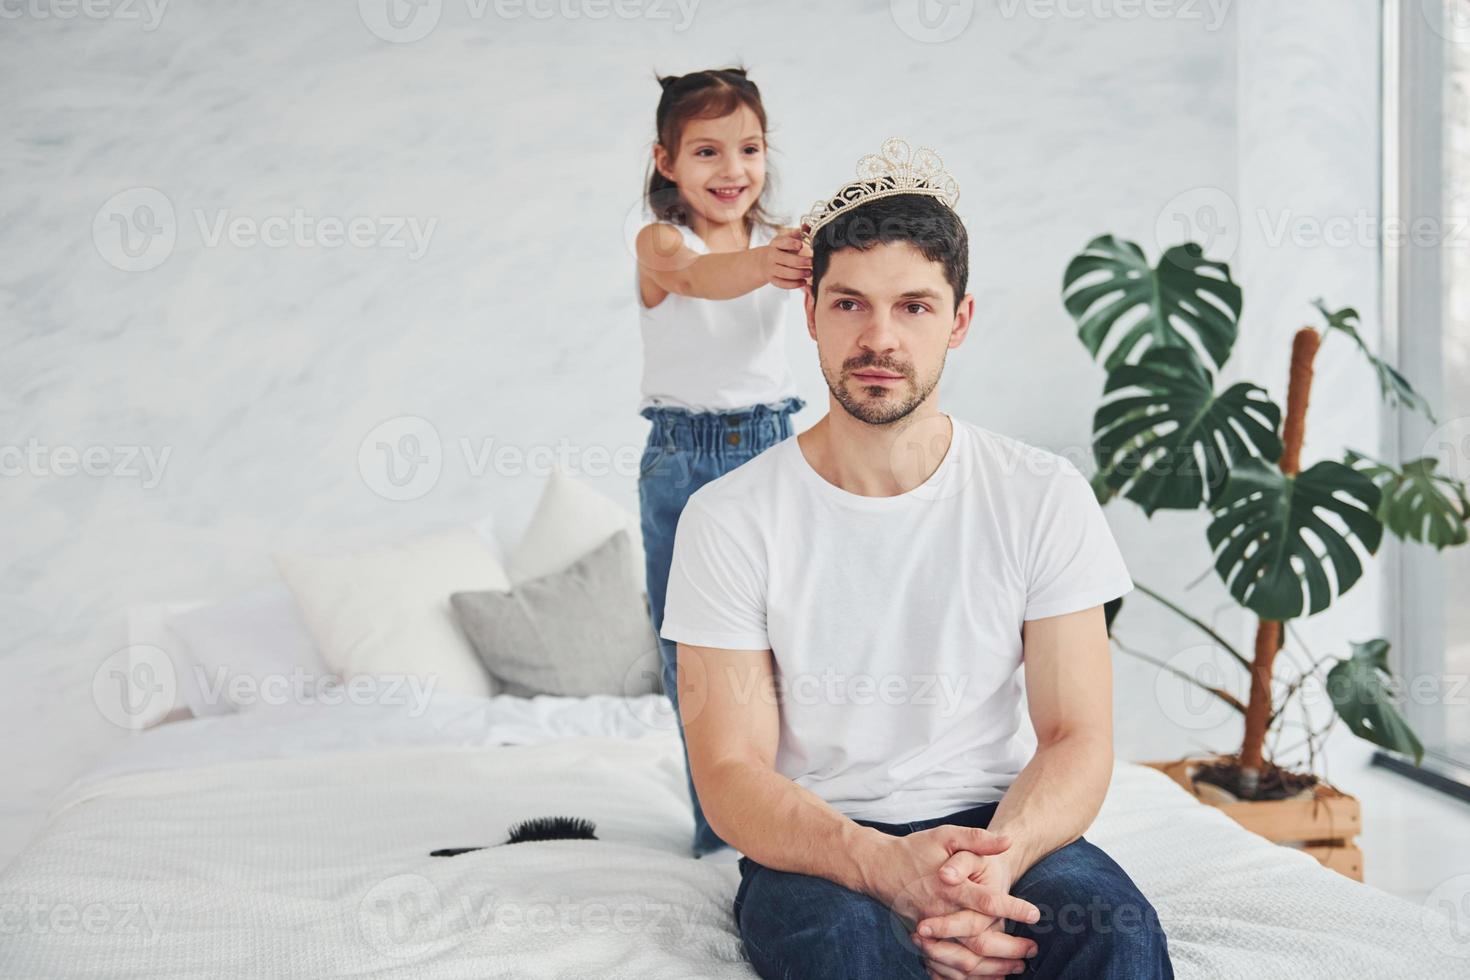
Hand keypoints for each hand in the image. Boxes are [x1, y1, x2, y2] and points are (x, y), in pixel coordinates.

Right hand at [763, 226, 810, 288]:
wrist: (764, 262)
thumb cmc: (781, 249)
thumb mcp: (786, 239)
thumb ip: (797, 233)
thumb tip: (807, 225)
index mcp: (776, 244)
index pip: (782, 242)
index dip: (792, 243)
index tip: (801, 245)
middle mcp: (772, 256)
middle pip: (786, 260)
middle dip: (801, 261)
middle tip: (812, 262)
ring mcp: (771, 269)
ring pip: (785, 273)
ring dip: (799, 274)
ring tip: (810, 273)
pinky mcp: (773, 280)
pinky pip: (782, 284)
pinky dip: (793, 284)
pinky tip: (803, 282)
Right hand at [862, 827, 1039, 975]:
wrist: (881, 867)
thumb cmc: (916, 849)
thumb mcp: (946, 836)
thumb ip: (977, 839)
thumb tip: (1007, 841)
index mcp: (949, 887)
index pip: (985, 902)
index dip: (1012, 908)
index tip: (1035, 914)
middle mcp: (939, 913)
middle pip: (978, 940)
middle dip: (1009, 948)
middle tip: (1032, 949)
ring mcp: (930, 932)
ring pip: (964, 961)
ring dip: (993, 968)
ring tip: (1017, 967)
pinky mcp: (924, 941)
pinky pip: (947, 968)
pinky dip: (969, 978)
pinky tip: (989, 977)